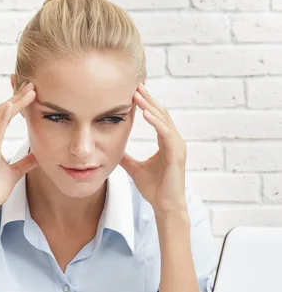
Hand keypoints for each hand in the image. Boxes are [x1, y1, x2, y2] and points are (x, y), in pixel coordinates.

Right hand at [0, 82, 37, 220]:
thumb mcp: (15, 172)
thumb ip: (25, 162)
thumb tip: (38, 154)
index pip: (5, 115)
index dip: (17, 102)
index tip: (31, 91)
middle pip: (3, 110)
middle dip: (17, 96)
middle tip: (32, 83)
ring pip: (0, 115)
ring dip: (15, 101)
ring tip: (30, 90)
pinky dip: (4, 115)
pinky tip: (12, 105)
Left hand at [120, 83, 187, 215]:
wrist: (165, 207)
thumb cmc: (155, 189)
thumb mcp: (135, 168)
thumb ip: (126, 157)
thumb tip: (113, 149)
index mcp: (166, 142)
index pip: (156, 117)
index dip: (145, 104)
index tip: (133, 92)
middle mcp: (174, 141)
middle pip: (161, 114)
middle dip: (148, 99)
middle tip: (135, 84)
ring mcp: (177, 147)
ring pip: (164, 120)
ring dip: (151, 106)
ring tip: (138, 95)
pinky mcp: (177, 155)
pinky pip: (166, 134)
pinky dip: (157, 123)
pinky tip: (146, 114)